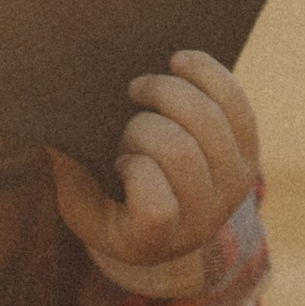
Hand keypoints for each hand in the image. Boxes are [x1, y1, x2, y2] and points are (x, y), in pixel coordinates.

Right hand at [49, 49, 259, 279]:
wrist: (160, 219)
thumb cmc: (108, 205)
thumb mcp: (80, 201)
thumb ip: (70, 172)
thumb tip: (56, 123)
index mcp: (154, 243)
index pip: (156, 209)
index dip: (135, 172)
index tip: (118, 160)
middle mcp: (201, 223)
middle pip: (180, 153)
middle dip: (144, 124)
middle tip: (124, 117)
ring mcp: (231, 190)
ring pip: (209, 122)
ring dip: (169, 91)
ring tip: (142, 86)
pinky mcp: (248, 156)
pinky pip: (236, 105)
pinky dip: (207, 75)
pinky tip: (179, 62)